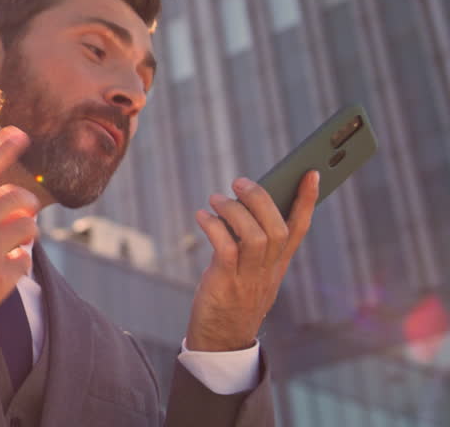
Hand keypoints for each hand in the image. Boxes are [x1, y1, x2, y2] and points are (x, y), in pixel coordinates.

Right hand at [0, 128, 39, 351]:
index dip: (1, 148)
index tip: (19, 134)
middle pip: (17, 198)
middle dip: (24, 202)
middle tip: (21, 210)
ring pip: (28, 228)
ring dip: (25, 232)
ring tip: (14, 241)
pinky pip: (26, 260)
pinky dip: (21, 262)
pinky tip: (7, 268)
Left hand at [185, 171, 319, 351]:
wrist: (221, 339)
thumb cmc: (234, 298)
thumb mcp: (252, 271)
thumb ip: (254, 243)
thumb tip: (244, 204)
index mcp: (279, 265)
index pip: (299, 229)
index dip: (307, 201)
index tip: (311, 173)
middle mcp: (268, 269)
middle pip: (278, 228)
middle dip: (262, 199)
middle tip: (241, 182)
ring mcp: (248, 277)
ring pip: (255, 236)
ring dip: (234, 210)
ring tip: (216, 198)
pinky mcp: (225, 281)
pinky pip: (225, 248)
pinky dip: (213, 227)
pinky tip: (202, 216)